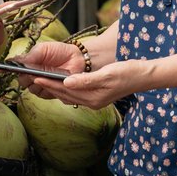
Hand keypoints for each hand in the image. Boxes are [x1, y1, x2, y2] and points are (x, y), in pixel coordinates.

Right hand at [14, 41, 86, 91]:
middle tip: (33, 71)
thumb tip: (14, 61)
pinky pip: (43, 94)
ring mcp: (41, 84)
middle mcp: (32, 75)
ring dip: (36, 82)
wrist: (78, 59)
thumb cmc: (60, 51)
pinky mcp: (50, 92)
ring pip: (31, 89)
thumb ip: (29, 56)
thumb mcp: (43, 49)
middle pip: (21, 81)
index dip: (5, 69)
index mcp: (28, 63)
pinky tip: (51, 81)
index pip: (14, 68)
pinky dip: (45, 88)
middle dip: (25, 77)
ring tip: (45, 74)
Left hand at [23, 47, 143, 109]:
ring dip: (55, 88)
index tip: (36, 76)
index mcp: (92, 98)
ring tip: (42, 80)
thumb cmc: (127, 73)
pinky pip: (76, 94)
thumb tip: (66, 82)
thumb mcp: (106, 74)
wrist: (144, 76)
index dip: (50, 83)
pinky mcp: (97, 96)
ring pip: (69, 95)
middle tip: (33, 78)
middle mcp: (92, 102)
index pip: (65, 90)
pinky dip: (66, 89)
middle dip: (48, 86)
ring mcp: (94, 100)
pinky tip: (61, 83)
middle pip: (64, 94)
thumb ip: (86, 80)